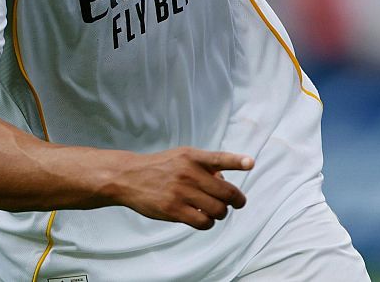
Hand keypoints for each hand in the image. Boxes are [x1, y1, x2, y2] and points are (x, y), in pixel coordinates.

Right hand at [112, 147, 253, 229]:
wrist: (129, 177)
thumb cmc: (161, 167)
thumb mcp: (182, 156)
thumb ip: (205, 165)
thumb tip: (223, 179)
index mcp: (193, 157)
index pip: (220, 158)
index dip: (237, 161)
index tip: (250, 163)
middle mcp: (189, 173)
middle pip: (226, 192)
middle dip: (237, 201)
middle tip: (238, 203)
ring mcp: (181, 192)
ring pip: (218, 210)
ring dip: (221, 213)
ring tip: (216, 211)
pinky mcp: (173, 210)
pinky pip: (203, 222)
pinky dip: (209, 223)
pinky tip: (204, 219)